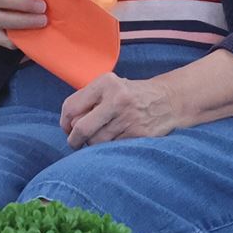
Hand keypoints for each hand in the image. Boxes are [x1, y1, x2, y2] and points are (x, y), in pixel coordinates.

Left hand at [61, 72, 180, 147]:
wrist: (168, 100)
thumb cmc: (131, 95)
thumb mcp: (110, 87)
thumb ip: (88, 101)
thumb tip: (69, 125)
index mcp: (106, 83)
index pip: (72, 106)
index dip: (64, 122)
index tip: (67, 128)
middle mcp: (117, 99)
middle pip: (82, 128)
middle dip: (74, 140)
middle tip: (75, 142)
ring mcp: (129, 118)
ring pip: (96, 142)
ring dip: (92, 145)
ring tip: (98, 139)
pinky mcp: (139, 134)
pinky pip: (113, 148)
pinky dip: (108, 148)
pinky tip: (113, 141)